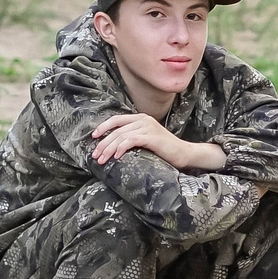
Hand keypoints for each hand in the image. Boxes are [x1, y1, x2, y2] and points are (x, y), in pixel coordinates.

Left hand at [90, 113, 220, 171]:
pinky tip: (116, 157)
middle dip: (103, 143)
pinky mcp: (152, 137)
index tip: (93, 137)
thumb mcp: (146, 139)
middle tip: (95, 155)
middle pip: (116, 129)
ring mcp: (148, 127)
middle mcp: (144, 120)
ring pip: (121, 136)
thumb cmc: (164, 150)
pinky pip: (131, 141)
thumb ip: (133, 136)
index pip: (116, 119)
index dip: (103, 127)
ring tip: (102, 160)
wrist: (184, 154)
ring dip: (108, 149)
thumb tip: (112, 144)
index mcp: (141, 118)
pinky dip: (121, 148)